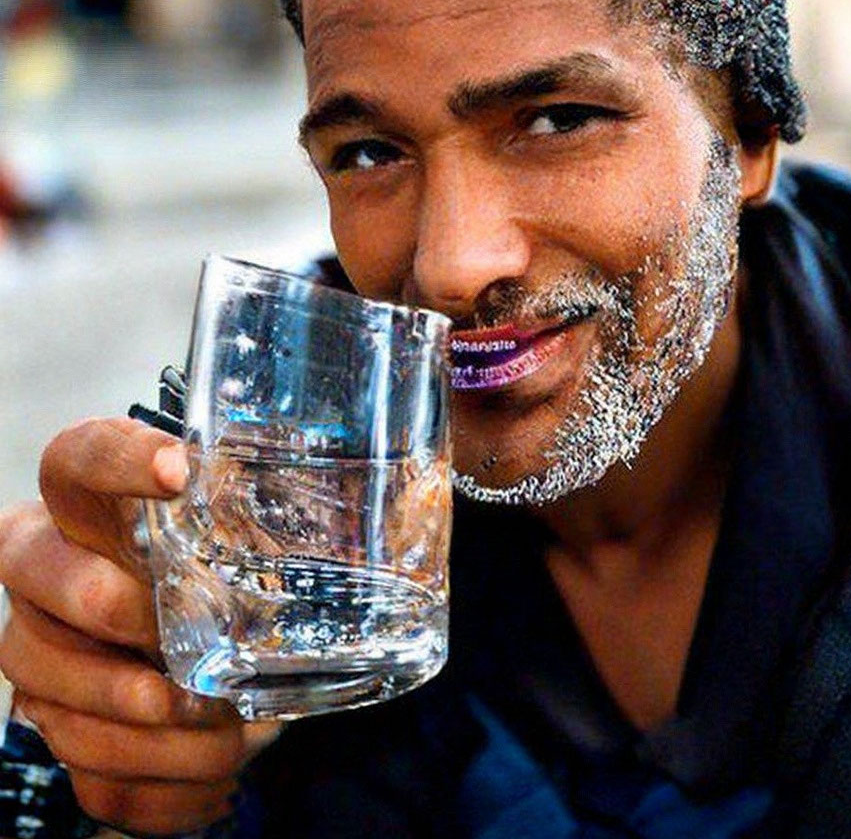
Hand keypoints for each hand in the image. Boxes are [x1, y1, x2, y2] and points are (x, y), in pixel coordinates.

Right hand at [0, 418, 276, 835]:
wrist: (186, 659)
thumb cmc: (227, 577)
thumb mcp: (258, 539)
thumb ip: (299, 513)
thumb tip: (418, 499)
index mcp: (96, 507)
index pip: (76, 457)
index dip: (113, 458)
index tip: (180, 469)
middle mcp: (49, 571)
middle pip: (31, 570)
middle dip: (106, 604)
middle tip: (178, 635)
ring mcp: (44, 653)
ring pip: (45, 685)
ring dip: (139, 720)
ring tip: (221, 729)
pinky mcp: (61, 730)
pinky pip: (85, 773)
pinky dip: (156, 788)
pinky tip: (215, 780)